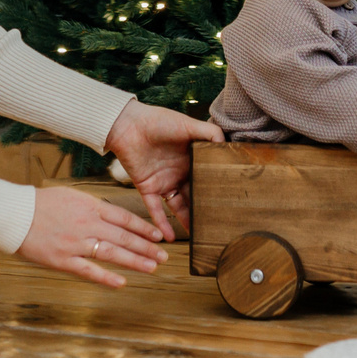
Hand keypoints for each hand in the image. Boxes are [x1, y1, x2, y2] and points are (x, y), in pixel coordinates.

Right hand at [15, 186, 166, 288]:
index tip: (158, 236)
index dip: (144, 228)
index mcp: (90, 206)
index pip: (124, 218)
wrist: (14, 213)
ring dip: (134, 261)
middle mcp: (87, 224)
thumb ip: (93, 207)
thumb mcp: (72, 196)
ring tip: (152, 268)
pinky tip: (122, 283)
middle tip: (164, 256)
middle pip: (124, 237)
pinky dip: (106, 278)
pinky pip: (88, 270)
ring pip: (112, 253)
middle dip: (147, 247)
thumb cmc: (41, 203)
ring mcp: (75, 243)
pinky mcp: (62, 260)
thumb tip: (112, 216)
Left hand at [104, 99, 222, 239]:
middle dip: (204, 210)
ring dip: (186, 221)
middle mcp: (179, 174)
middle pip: (194, 196)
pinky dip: (162, 223)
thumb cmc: (158, 121)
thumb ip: (209, 133)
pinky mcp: (147, 188)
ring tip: (197, 236)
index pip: (206, 179)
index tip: (229, 204)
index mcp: (191, 160)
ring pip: (178, 207)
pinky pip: (155, 210)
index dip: (216, 190)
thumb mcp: (188, 125)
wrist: (127, 124)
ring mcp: (163, 182)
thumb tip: (227, 145)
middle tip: (216, 225)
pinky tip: (169, 237)